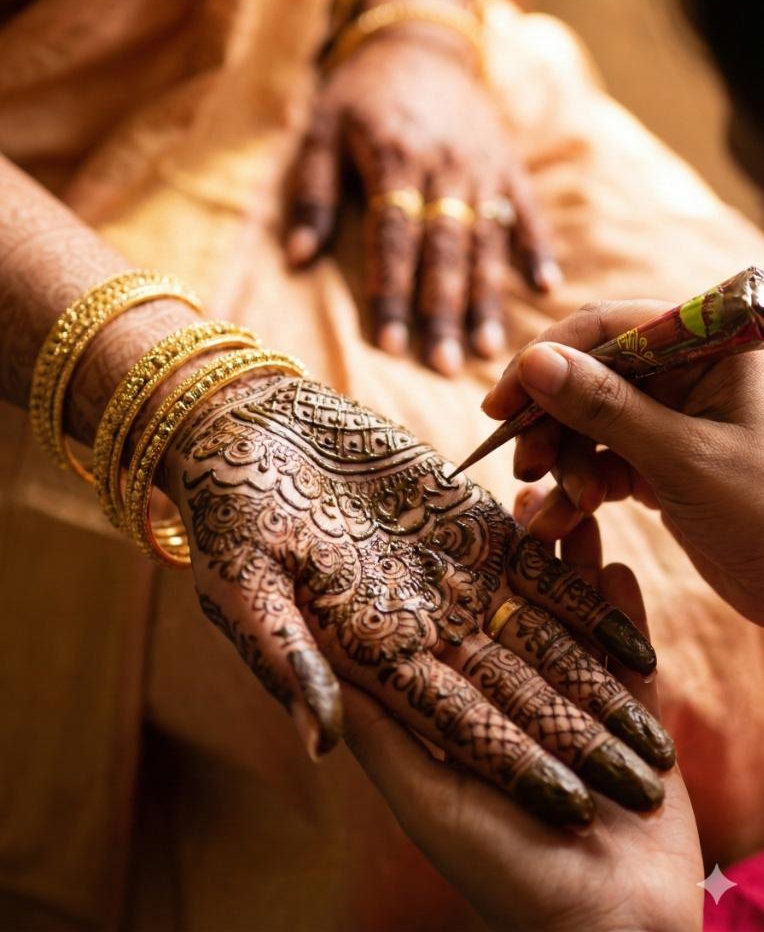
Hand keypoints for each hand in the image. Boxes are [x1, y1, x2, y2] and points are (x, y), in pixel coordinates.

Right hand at [161, 371, 673, 826]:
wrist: (253, 434)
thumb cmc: (230, 511)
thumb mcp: (242, 585)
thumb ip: (284, 656)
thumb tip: (319, 742)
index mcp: (369, 650)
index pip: (451, 720)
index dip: (512, 761)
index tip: (573, 803)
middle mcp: (419, 625)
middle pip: (512, 693)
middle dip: (576, 740)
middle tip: (641, 787)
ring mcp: (449, 577)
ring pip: (538, 641)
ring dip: (594, 686)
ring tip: (649, 730)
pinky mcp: (468, 526)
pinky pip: (538, 571)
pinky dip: (586, 604)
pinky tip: (634, 639)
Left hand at [286, 34, 559, 374]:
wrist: (419, 40)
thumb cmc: (361, 94)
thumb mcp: (320, 130)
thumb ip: (312, 195)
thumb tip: (295, 260)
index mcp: (394, 157)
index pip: (393, 238)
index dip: (393, 294)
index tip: (392, 348)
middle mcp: (444, 165)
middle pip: (444, 249)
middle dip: (444, 311)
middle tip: (446, 367)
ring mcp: (483, 165)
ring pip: (486, 240)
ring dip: (487, 298)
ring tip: (491, 351)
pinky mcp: (510, 163)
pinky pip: (526, 210)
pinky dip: (538, 247)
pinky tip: (547, 289)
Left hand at [343, 494, 702, 931]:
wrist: (611, 929)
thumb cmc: (501, 877)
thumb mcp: (424, 800)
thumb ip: (382, 729)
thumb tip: (319, 668)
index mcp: (464, 714)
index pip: (440, 632)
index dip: (425, 579)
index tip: (413, 521)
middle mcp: (515, 700)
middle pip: (504, 609)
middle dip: (500, 555)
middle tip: (491, 491)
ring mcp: (575, 705)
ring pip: (565, 617)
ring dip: (563, 566)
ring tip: (557, 508)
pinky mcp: (631, 716)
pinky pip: (622, 649)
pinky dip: (619, 609)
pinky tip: (612, 561)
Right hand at [482, 299, 763, 624]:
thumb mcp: (684, 459)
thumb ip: (606, 408)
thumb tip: (532, 360)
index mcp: (712, 347)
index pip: (608, 326)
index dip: (546, 359)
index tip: (501, 404)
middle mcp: (690, 372)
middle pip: (590, 374)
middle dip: (553, 422)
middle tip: (524, 466)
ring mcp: (674, 417)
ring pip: (588, 421)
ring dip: (564, 462)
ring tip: (565, 508)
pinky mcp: (662, 460)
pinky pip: (602, 460)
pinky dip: (578, 488)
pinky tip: (562, 520)